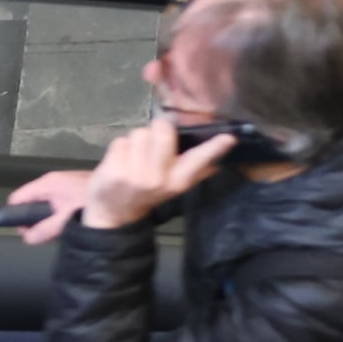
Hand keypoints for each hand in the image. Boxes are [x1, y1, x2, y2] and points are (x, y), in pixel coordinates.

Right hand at [0, 167, 96, 244]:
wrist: (123, 192)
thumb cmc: (92, 202)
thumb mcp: (65, 219)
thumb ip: (44, 229)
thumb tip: (27, 237)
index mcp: (47, 184)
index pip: (17, 198)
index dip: (14, 215)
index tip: (21, 231)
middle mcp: (53, 182)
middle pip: (30, 202)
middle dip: (32, 219)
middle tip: (41, 234)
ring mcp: (65, 185)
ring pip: (45, 205)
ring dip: (47, 219)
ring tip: (56, 231)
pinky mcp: (75, 190)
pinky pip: (57, 204)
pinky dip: (58, 214)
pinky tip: (67, 224)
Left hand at [76, 114, 236, 232]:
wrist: (116, 213)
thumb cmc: (149, 192)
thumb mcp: (176, 186)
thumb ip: (198, 170)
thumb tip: (224, 156)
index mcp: (179, 180)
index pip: (200, 159)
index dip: (215, 147)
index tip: (229, 138)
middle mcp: (159, 178)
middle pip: (162, 129)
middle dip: (158, 128)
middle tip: (154, 140)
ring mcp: (134, 175)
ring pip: (139, 133)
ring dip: (136, 141)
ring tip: (135, 156)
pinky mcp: (113, 171)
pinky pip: (120, 142)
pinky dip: (120, 148)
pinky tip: (121, 161)